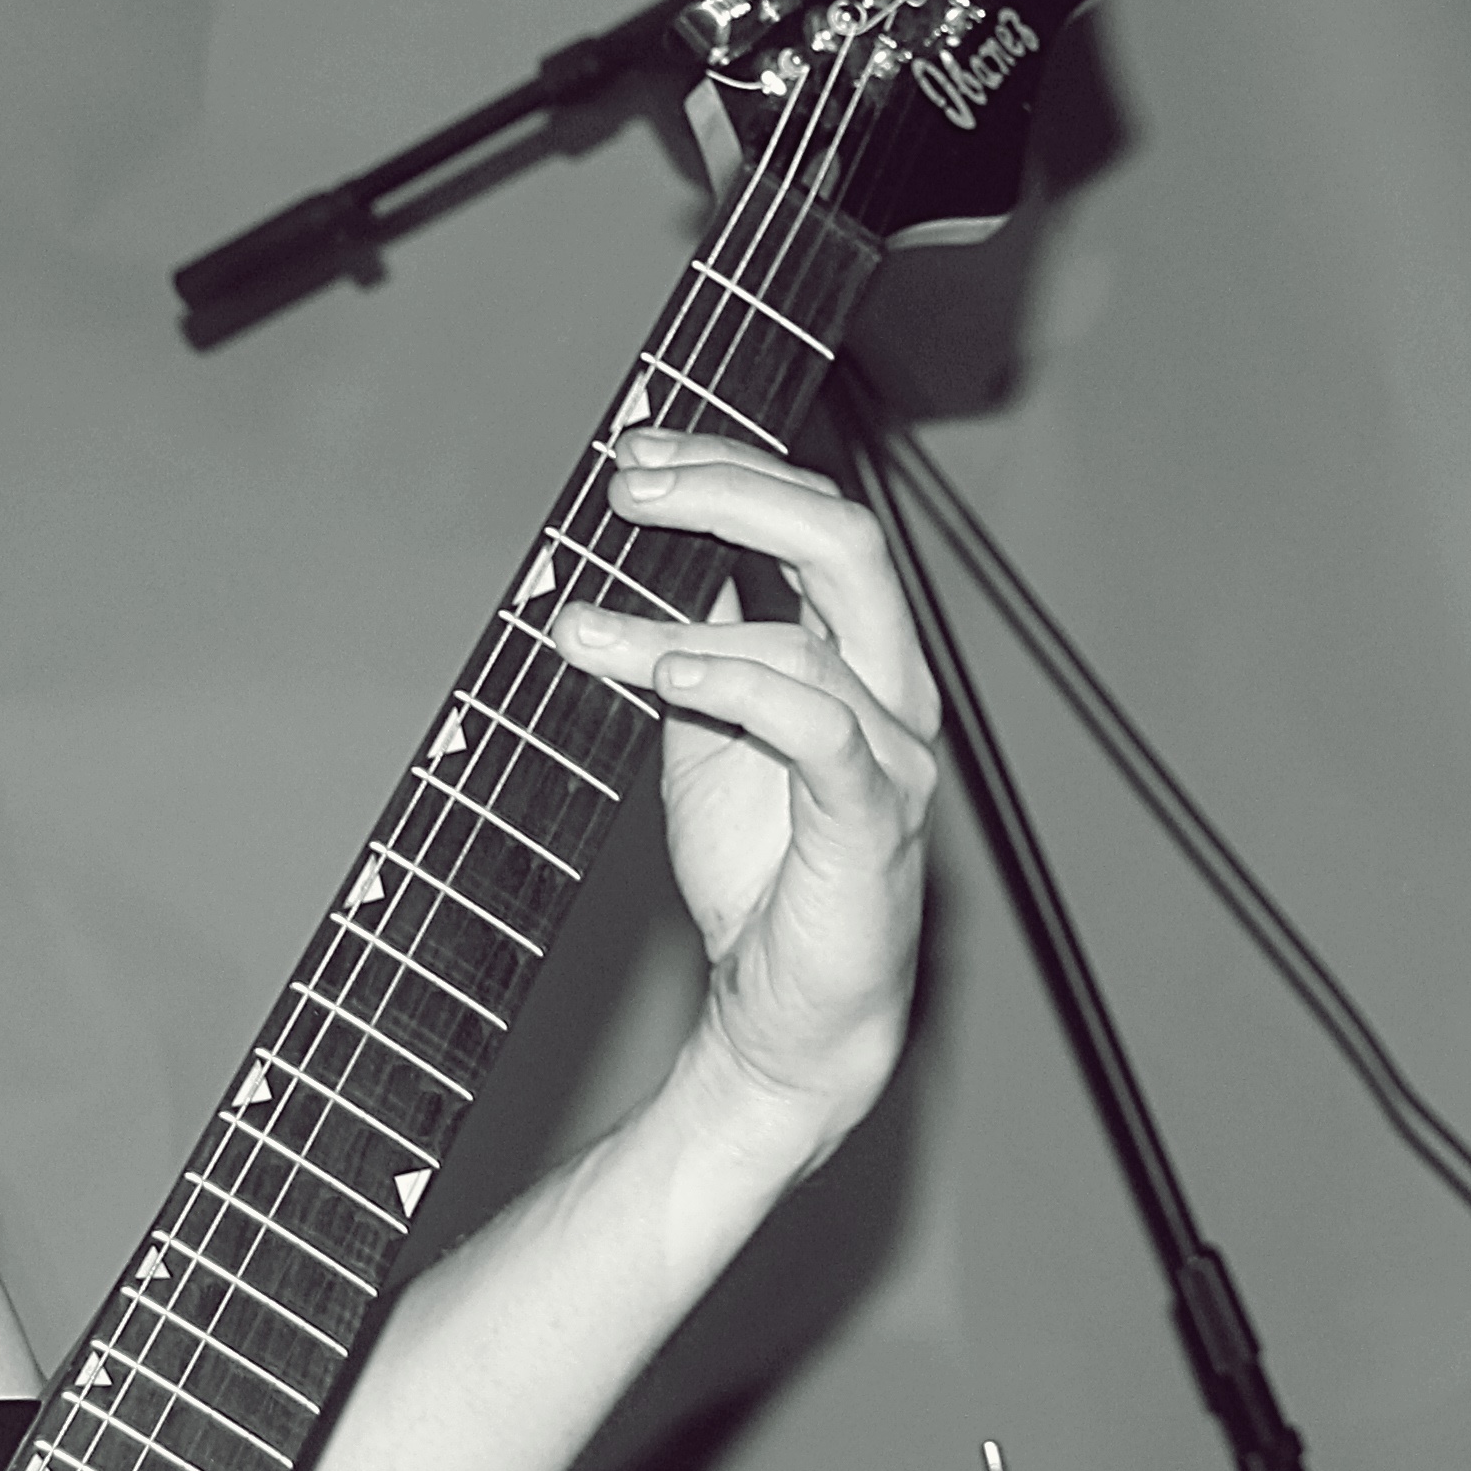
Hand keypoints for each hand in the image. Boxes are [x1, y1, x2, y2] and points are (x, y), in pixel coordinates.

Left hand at [555, 438, 943, 1148]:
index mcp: (861, 656)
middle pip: (843, 540)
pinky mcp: (873, 820)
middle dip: (728, 492)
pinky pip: (819, 729)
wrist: (790, 1018)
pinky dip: (741, 684)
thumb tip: (639, 559)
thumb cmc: (759, 879)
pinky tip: (668, 669)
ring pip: (812, 636)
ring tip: (577, 627)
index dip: (730, 470)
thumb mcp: (706, 735)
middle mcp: (892, 690)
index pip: (817, 521)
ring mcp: (893, 753)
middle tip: (627, 486)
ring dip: (677, 620)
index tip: (635, 453)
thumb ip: (694, 647)